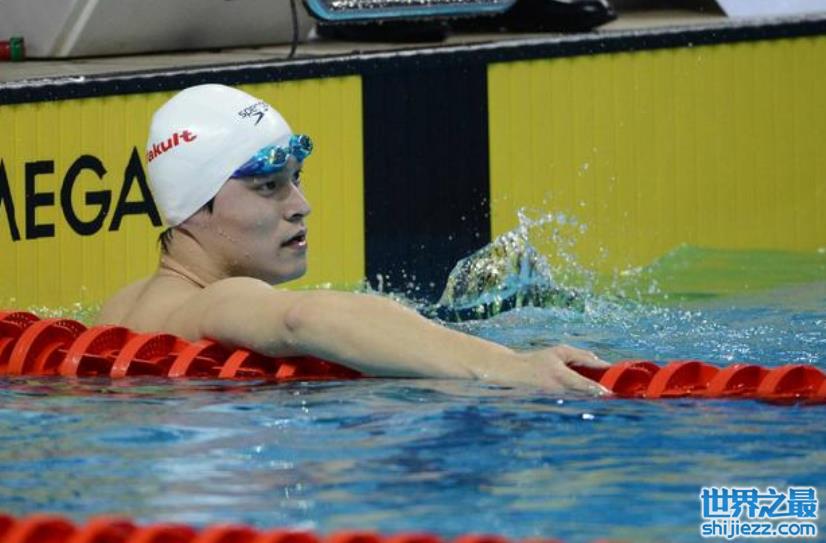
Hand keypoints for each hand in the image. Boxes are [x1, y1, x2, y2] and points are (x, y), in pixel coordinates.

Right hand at [489, 344, 610, 394]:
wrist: (515, 374)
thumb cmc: (538, 360)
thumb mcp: (559, 352)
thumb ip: (581, 356)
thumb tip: (602, 363)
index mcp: (560, 376)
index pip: (583, 385)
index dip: (597, 390)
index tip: (610, 393)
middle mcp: (560, 391)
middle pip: (586, 397)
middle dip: (602, 396)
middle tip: (620, 396)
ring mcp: (558, 401)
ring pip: (583, 402)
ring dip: (596, 400)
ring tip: (612, 398)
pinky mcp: (557, 405)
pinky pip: (576, 404)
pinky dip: (587, 401)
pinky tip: (596, 399)